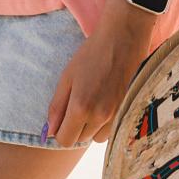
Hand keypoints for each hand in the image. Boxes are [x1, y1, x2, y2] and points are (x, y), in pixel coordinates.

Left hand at [44, 0, 155, 147]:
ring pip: (97, 137)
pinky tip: (105, 102)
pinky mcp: (128, 110)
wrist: (123, 37)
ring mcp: (116, 115)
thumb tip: (50, 131)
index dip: (60, 132)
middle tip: (77, 103)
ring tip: (93, 102)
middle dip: (75, 127)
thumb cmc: (92, 53)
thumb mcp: (67, 77)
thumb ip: (57, 106)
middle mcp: (99, 116)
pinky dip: (105, 123)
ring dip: (91, 127)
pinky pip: (111, 130)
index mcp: (80, 107)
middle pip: (80, 139)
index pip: (65, 140)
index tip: (62, 118)